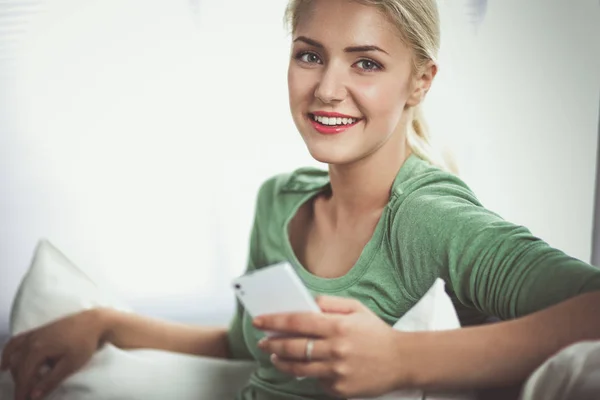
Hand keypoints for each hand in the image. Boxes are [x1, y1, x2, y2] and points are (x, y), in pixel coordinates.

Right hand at [0, 309, 105, 399]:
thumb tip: (34, 395)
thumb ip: (51, 380)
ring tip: (22, 385)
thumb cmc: (85, 343)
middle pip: (19, 367)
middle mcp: (31, 340)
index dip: (22, 391)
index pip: (25, 376)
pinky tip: (6, 365)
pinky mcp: (38, 330)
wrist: (94, 321)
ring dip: (16, 372)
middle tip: (25, 396)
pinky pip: (16, 342)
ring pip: (15, 356)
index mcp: (38, 349)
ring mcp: (34, 333)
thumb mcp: (70, 365)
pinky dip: (8, 354)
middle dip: (20, 384)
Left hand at [254, 296, 408, 397]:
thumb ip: (329, 303)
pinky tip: (306, 367)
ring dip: (282, 362)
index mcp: (338, 326)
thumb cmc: (377, 333)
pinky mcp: (340, 389)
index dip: (274, 321)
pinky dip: (308, 374)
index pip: (297, 322)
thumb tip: (305, 302)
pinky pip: (316, 382)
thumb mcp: (356, 309)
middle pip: (293, 347)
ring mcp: (337, 372)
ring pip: (299, 368)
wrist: (402, 361)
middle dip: (272, 344)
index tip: (260, 321)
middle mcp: (336, 349)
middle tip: (263, 342)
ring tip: (275, 357)